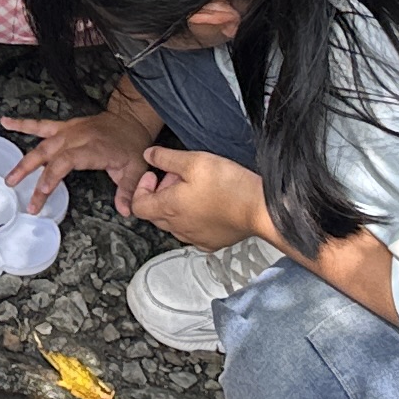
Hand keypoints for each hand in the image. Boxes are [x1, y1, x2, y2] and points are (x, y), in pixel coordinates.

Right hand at [0, 105, 153, 211]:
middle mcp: (77, 138)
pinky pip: (40, 125)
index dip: (52, 175)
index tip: (42, 192)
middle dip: (31, 173)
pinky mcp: (64, 127)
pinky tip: (5, 122)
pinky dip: (22, 124)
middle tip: (17, 190)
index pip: (66, 161)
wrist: (130, 120)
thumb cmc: (130, 146)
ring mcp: (68, 131)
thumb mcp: (135, 170)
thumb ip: (127, 191)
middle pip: (49, 154)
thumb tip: (125, 211)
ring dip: (24, 160)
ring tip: (9, 176)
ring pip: (41, 143)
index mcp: (93, 148)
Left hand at [128, 145, 269, 250]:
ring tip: (194, 188)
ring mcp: (195, 238)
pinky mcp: (212, 243)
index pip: (139, 205)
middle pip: (155, 214)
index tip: (154, 175)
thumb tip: (148, 155)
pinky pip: (193, 233)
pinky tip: (206, 207)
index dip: (141, 188)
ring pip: (174, 224)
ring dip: (176, 206)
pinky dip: (192, 220)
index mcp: (168, 208)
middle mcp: (178, 228)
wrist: (260, 209)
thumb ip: (166, 158)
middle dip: (160, 193)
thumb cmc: (227, 185)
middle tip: (176, 177)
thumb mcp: (193, 161)